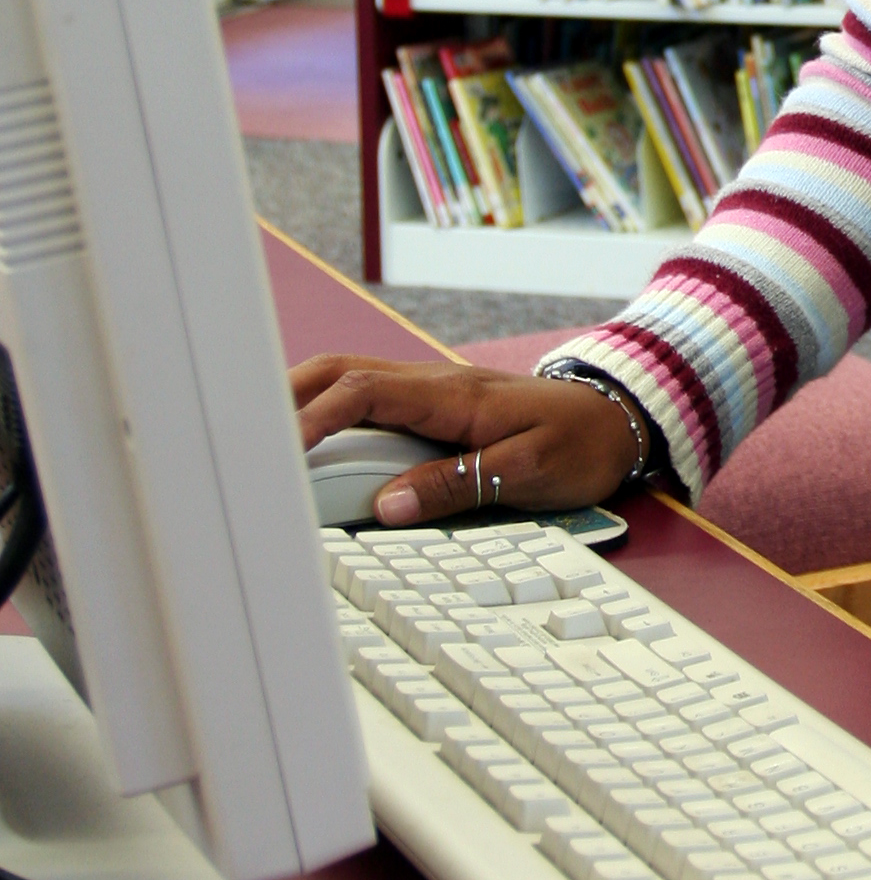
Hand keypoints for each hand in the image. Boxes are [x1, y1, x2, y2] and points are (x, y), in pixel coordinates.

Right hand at [291, 354, 641, 522]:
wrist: (617, 418)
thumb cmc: (579, 441)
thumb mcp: (529, 470)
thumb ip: (460, 483)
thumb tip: (390, 505)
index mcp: (449, 394)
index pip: (362, 391)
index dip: (313, 418)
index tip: (279, 452)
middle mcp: (430, 384)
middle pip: (340, 373)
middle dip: (287, 398)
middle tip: (245, 439)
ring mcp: (429, 394)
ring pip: (348, 383)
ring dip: (304, 404)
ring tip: (265, 445)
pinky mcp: (432, 410)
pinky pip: (368, 403)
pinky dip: (330, 415)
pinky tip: (312, 444)